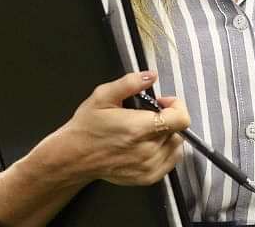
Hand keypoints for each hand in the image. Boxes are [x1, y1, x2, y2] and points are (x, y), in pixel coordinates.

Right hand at [40, 71, 189, 186]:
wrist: (73, 157)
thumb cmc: (86, 128)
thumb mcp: (103, 96)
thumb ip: (129, 83)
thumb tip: (150, 76)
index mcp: (138, 129)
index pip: (181, 119)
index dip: (176, 106)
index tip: (162, 103)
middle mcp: (146, 150)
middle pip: (177, 130)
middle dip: (167, 119)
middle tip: (147, 117)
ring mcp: (148, 166)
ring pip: (176, 145)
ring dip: (167, 135)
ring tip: (146, 131)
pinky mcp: (147, 177)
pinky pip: (171, 160)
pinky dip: (166, 150)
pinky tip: (148, 144)